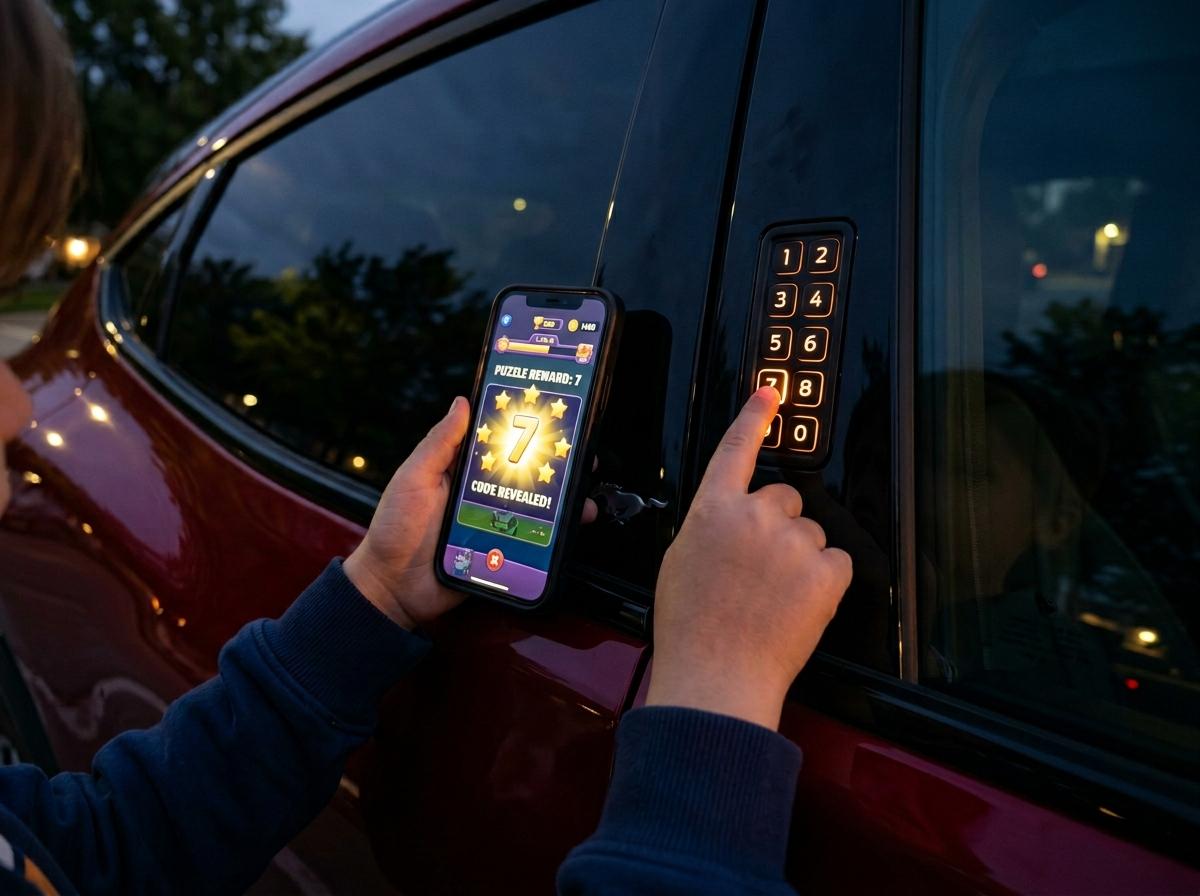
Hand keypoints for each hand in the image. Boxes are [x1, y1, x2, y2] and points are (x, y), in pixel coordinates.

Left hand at [346, 396, 598, 628]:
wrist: (394, 587)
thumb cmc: (395, 530)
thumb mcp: (414, 478)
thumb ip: (439, 444)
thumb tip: (462, 403)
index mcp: (462, 472)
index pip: (498, 445)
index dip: (524, 432)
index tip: (550, 419)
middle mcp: (482, 495)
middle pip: (526, 476)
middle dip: (556, 467)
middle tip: (582, 457)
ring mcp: (495, 525)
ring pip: (537, 509)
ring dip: (563, 502)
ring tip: (583, 497)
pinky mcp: (502, 553)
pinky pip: (533, 542)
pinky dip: (554, 536)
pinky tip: (571, 528)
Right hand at [646, 386, 851, 729]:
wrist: (717, 675)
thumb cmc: (692, 628)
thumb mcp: (680, 561)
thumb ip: (710, 528)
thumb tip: (730, 523)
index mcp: (712, 511)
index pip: (736, 449)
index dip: (755, 418)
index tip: (771, 391)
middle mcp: (753, 516)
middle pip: (785, 499)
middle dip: (778, 527)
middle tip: (759, 571)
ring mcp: (792, 542)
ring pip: (811, 534)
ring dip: (799, 559)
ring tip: (772, 598)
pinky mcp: (826, 570)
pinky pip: (836, 561)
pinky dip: (823, 583)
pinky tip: (796, 606)